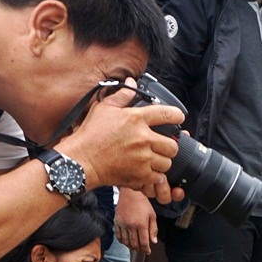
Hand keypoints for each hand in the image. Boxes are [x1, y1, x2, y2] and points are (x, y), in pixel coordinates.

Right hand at [56, 78, 183, 202]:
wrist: (82, 160)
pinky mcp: (140, 175)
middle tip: (162, 146)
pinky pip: (158, 177)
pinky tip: (146, 171)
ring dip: (162, 161)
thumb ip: (122, 95)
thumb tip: (132, 83)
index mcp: (136, 119)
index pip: (167, 114)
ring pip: (167, 162)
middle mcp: (143, 138)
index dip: (177, 116)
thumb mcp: (104, 108)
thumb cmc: (90, 135)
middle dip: (170, 146)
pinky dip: (154, 176)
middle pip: (172, 145)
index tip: (179, 118)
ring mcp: (143, 158)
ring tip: (152, 159)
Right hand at [115, 187, 157, 253]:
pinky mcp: (116, 222)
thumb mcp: (152, 215)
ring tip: (135, 247)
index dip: (146, 249)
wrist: (130, 193)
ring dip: (131, 247)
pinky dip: (123, 241)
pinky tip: (127, 242)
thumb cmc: (143, 203)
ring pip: (126, 241)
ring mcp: (122, 224)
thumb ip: (153, 229)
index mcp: (141, 224)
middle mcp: (131, 226)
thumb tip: (154, 242)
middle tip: (142, 250)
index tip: (148, 252)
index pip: (144, 242)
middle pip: (134, 244)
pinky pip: (118, 236)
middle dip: (139, 249)